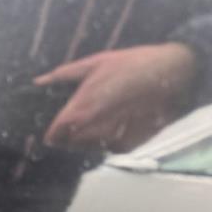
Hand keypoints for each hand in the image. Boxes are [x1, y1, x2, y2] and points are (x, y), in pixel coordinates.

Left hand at [36, 42, 197, 151]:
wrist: (173, 72)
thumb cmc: (131, 64)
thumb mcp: (96, 62)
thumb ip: (64, 74)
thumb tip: (38, 81)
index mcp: (81, 109)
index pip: (53, 136)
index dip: (51, 134)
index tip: (51, 130)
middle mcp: (93, 128)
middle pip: (68, 145)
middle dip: (67, 137)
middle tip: (73, 124)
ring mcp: (111, 139)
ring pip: (86, 148)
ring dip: (85, 139)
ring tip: (96, 121)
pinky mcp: (126, 145)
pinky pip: (105, 149)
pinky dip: (104, 141)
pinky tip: (112, 125)